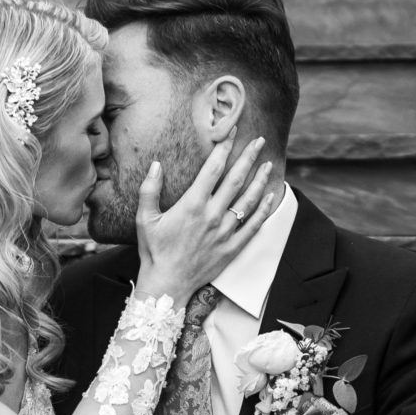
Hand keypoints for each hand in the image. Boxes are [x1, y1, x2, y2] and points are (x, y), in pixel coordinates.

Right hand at [136, 138, 281, 304]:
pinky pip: (254, 226)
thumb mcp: (145, 219)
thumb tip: (156, 164)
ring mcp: (225, 232)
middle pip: (236, 179)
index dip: (224, 147)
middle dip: (249, 157)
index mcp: (192, 204)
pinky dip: (264, 210)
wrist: (167, 283)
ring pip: (248, 200)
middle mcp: (212, 215)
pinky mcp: (232, 248)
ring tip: (268, 164)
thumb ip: (149, 189)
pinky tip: (271, 196)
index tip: (231, 131)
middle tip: (259, 140)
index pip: (213, 168)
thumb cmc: (154, 251)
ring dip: (260, 180)